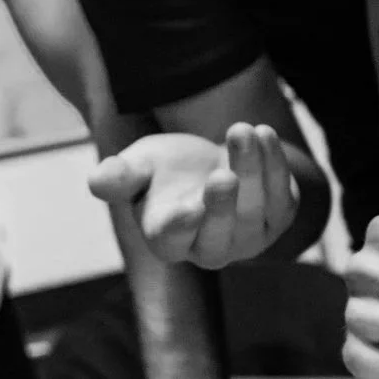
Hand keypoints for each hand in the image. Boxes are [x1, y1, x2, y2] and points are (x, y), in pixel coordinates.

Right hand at [90, 123, 298, 267]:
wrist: (210, 164)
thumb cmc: (167, 171)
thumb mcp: (139, 165)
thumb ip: (119, 175)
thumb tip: (97, 181)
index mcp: (167, 240)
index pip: (173, 240)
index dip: (180, 227)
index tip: (187, 209)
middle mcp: (210, 248)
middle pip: (220, 236)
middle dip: (223, 206)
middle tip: (222, 175)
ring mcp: (248, 239)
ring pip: (255, 212)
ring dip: (251, 170)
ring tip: (241, 130)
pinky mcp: (277, 219)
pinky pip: (281, 197)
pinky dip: (274, 165)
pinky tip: (262, 134)